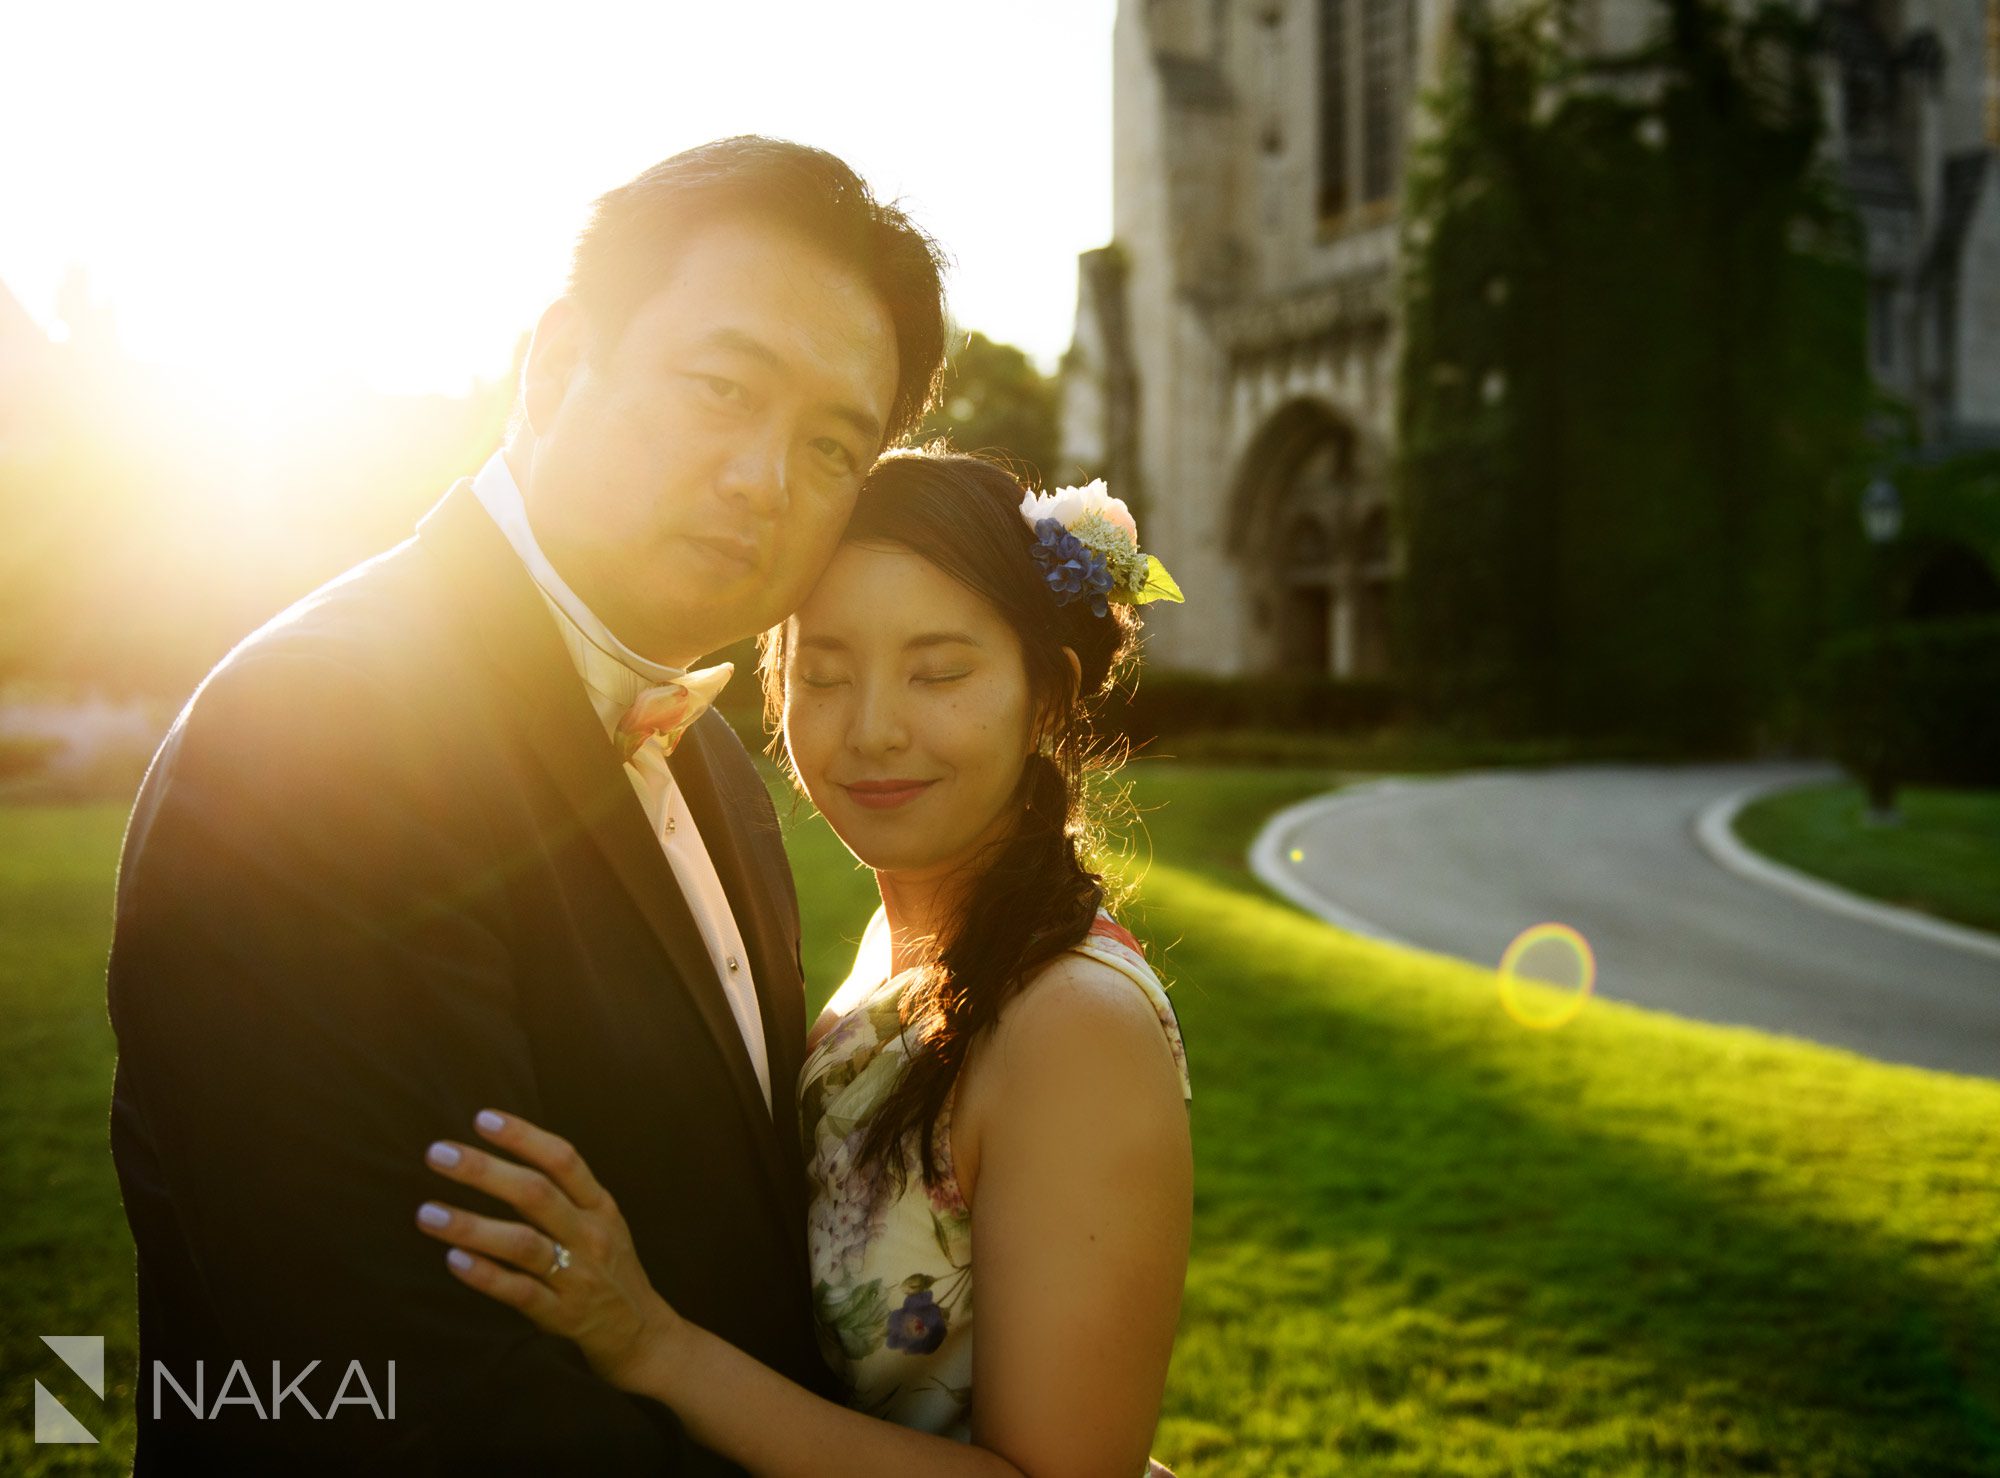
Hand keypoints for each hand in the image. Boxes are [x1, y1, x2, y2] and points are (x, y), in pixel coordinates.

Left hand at [418, 1109, 680, 1393]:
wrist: (643, 1335)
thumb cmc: (610, 1270)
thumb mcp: (601, 1223)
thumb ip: (564, 1196)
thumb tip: (501, 1162)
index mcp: (600, 1207)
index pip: (564, 1159)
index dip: (523, 1136)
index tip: (481, 1119)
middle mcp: (591, 1235)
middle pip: (536, 1194)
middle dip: (485, 1171)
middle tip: (437, 1154)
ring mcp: (578, 1276)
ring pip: (523, 1244)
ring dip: (472, 1226)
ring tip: (427, 1213)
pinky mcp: (563, 1316)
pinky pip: (521, 1293)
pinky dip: (486, 1276)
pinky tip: (454, 1260)